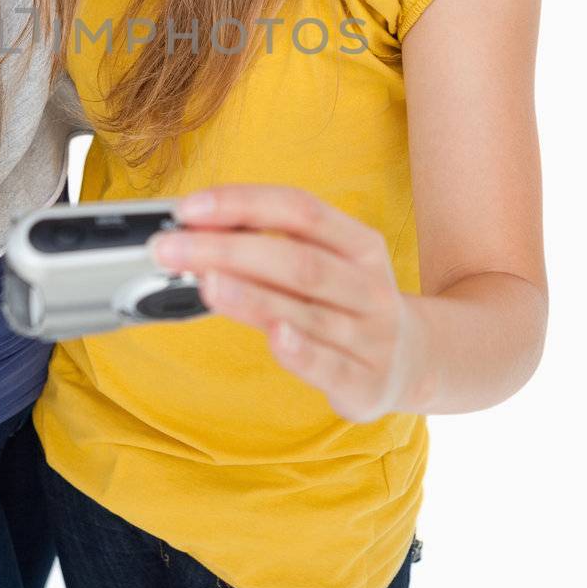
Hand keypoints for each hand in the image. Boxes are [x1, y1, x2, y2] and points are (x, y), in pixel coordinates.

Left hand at [148, 184, 428, 423]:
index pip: (300, 211)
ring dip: (251, 296)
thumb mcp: (328, 263)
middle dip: (228, 250)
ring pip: (308, 312)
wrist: (415, 360)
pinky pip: (332, 366)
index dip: (244, 204)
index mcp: (361, 245)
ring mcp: (372, 337)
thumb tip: (197, 230)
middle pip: (298, 261)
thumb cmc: (348, 303)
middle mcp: (370, 287)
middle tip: (171, 247)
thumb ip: (271, 247)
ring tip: (204, 281)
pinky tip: (274, 337)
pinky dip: (302, 351)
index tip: (190, 208)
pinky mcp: (366, 383)